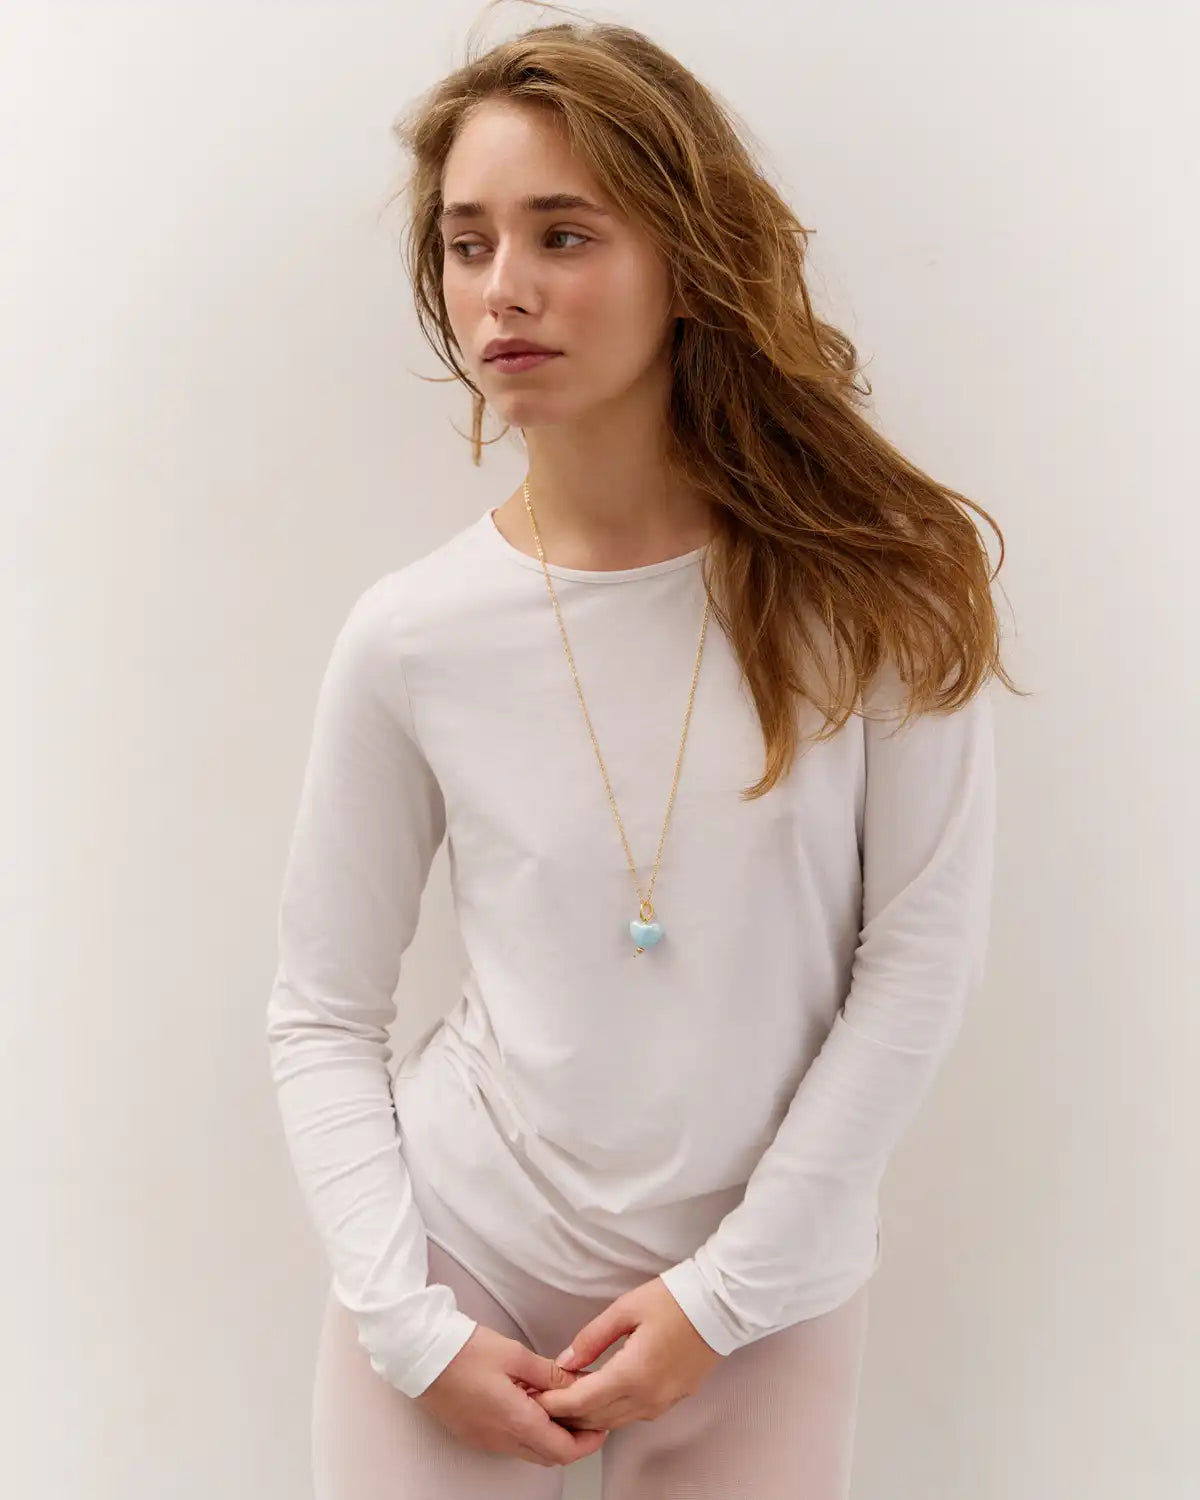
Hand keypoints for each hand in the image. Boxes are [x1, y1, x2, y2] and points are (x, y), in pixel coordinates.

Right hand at [415, 1323, 609, 1466]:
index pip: (564, 1450)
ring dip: (549, 1435)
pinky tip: (529, 1402)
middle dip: (573, 1440)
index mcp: (516, 1422)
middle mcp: (501, 1439)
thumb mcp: (514, 1355)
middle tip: (586, 1414)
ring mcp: (485, 1440)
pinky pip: (510, 1442)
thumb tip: (576, 1381)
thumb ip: (549, 1372)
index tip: (602, 1424)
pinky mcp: (473, 1434)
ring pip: (530, 1450)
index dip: (589, 1442)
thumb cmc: (464, 1352)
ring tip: (559, 1403)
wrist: (419, 1355)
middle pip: (549, 1455)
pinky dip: (528, 1430)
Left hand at [533, 1276, 723, 1432]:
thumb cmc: (674, 1301)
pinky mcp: (672, 1400)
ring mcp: (662, 1403)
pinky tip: (600, 1394)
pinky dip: (611, 1411)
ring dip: (588, 1415)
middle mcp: (647, 1398)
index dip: (554, 1404)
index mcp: (632, 1375)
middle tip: (544, 1401)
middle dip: (566, 1415)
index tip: (535, 1398)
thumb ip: (592, 1338)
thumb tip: (566, 1360)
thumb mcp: (626, 1309)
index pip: (582, 1402)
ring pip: (615, 1422)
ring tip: (567, 1399)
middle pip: (596, 1420)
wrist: (720, 1307)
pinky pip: (633, 1415)